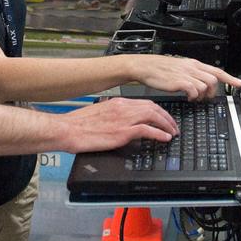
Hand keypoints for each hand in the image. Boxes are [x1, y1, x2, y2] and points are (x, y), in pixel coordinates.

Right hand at [59, 97, 177, 151]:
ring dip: (167, 124)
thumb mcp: (99, 114)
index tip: (164, 117)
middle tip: (173, 126)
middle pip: (153, 108)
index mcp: (118, 102)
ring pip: (154, 116)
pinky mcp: (122, 132)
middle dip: (167, 117)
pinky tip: (165, 138)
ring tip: (173, 132)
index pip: (144, 103)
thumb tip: (121, 122)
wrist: (67, 129)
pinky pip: (147, 130)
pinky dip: (159, 133)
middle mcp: (123, 107)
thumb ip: (113, 115)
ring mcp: (124, 119)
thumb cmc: (78, 124)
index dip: (158, 110)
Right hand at [129, 55, 240, 100]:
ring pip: (206, 85)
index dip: (231, 78)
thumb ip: (193, 74)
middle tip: (205, 98)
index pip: (217, 70)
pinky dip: (194, 96)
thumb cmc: (161, 69)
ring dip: (203, 95)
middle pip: (214, 79)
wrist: (146, 67)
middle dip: (213, 92)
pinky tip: (188, 98)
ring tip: (194, 98)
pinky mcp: (179, 81)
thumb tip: (203, 84)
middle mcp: (192, 67)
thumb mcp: (180, 68)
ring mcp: (186, 74)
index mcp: (194, 64)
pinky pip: (194, 90)